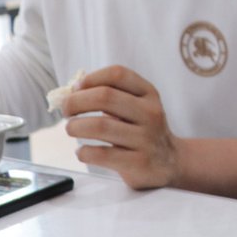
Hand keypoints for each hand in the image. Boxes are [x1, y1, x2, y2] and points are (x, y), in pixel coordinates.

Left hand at [62, 66, 183, 189]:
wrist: (170, 162)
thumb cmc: (141, 130)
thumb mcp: (136, 107)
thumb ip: (109, 96)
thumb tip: (70, 91)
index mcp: (148, 94)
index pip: (117, 74)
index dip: (90, 78)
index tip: (76, 89)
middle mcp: (151, 113)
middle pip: (105, 97)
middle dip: (75, 102)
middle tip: (66, 111)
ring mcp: (146, 138)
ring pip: (100, 126)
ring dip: (75, 127)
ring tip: (71, 130)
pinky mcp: (139, 163)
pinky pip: (101, 154)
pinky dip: (84, 152)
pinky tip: (83, 152)